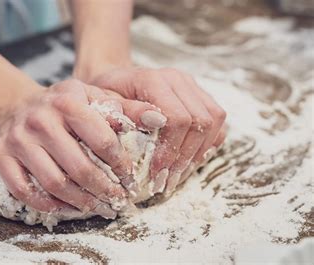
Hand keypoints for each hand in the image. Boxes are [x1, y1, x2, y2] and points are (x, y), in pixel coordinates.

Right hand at [0, 79, 159, 216]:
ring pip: (54, 183)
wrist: (17, 105)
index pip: (102, 140)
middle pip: (79, 168)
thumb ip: (126, 107)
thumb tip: (159, 118)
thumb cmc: (63, 104)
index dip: (121, 166)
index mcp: (67, 101)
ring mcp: (18, 139)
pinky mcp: (1, 155)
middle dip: (104, 191)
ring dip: (80, 202)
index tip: (131, 180)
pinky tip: (67, 208)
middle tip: (118, 202)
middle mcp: (40, 119)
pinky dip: (49, 205)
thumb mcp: (93, 96)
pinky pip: (25, 191)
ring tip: (97, 208)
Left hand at [86, 67, 226, 193]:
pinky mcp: (199, 95)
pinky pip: (217, 121)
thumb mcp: (103, 105)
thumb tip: (153, 121)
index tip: (156, 174)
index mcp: (154, 79)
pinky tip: (187, 162)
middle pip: (200, 121)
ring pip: (214, 120)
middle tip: (167, 182)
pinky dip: (207, 144)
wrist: (114, 82)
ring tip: (177, 176)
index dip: (170, 150)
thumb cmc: (105, 97)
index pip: (178, 118)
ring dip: (199, 153)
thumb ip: (125, 112)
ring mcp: (191, 85)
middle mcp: (177, 79)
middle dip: (185, 157)